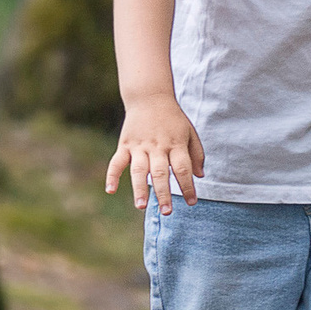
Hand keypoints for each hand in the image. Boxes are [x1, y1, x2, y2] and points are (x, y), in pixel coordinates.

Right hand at [107, 96, 204, 212]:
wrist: (150, 96)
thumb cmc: (173, 118)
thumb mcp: (190, 132)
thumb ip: (196, 154)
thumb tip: (199, 176)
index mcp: (176, 144)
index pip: (182, 169)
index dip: (187, 186)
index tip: (191, 202)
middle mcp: (157, 146)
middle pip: (161, 173)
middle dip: (164, 193)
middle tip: (167, 212)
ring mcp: (140, 146)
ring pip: (139, 170)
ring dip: (140, 188)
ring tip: (141, 206)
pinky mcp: (125, 144)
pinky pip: (117, 161)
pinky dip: (112, 175)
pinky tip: (110, 190)